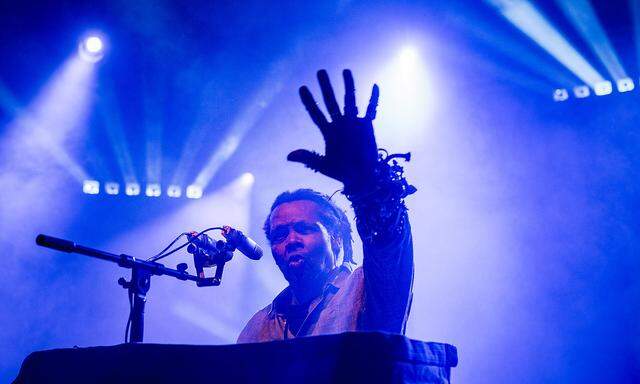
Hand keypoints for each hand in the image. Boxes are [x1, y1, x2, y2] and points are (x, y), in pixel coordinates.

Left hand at [287, 69, 379, 191]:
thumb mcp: (323, 165)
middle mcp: (340, 124)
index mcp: (328, 132)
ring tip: (345, 70)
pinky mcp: (367, 127)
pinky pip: (371, 110)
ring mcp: (353, 124)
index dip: (309, 101)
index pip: (316, 113)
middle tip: (320, 71)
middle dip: (326, 87)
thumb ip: (308, 157)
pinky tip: (374, 86)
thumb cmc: (343, 173)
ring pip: (350, 100)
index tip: (302, 88)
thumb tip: (288, 156)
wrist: (363, 178)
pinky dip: (373, 99)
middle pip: (331, 101)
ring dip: (348, 86)